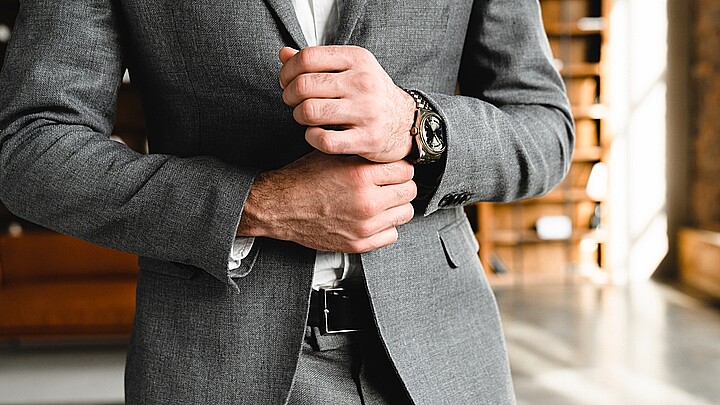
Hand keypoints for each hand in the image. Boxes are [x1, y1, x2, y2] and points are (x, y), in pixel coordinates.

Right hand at [237, 151, 416, 252]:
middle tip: (390, 185)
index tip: (394, 170)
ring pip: (405, 213)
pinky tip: (374, 218)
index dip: (399, 168)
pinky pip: (392, 235)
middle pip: (409, 191)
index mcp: (361, 175)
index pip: (406, 170)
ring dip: (396, 206)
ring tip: (383, 201)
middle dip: (401, 186)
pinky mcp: (359, 243)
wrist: (280, 206)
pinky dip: (386, 227)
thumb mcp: (335, 155)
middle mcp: (366, 202)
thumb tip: (388, 154)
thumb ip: (364, 155)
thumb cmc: (304, 179)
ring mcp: (364, 226)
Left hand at [279, 46, 415, 162]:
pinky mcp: (367, 139)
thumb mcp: (351, 69)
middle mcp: (364, 82)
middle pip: (303, 85)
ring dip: (298, 116)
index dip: (287, 71)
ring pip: (309, 112)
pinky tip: (315, 134)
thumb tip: (283, 54)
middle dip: (289, 96)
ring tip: (304, 117)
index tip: (287, 81)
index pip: (307, 58)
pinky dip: (311, 138)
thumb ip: (317, 62)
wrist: (407, 123)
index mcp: (358, 59)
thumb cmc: (371, 95)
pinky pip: (324, 140)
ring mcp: (367, 112)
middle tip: (293, 102)